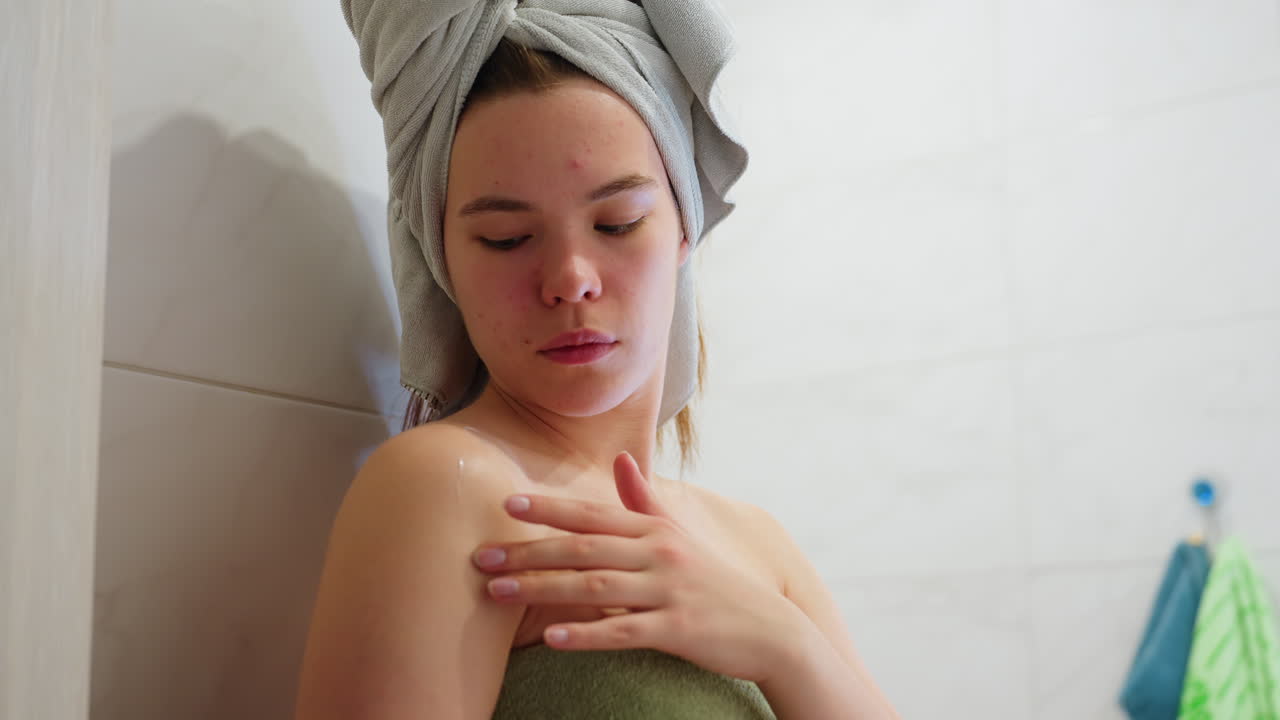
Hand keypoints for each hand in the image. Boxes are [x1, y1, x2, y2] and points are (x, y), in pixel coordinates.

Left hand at [471, 451, 808, 683]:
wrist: (770, 629)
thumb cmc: (716, 583)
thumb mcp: (682, 537)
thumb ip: (645, 502)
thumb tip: (621, 460)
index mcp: (656, 530)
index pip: (593, 514)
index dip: (549, 508)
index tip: (506, 505)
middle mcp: (660, 554)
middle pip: (583, 548)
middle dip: (528, 551)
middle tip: (481, 558)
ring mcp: (669, 591)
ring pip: (594, 587)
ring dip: (541, 589)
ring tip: (497, 593)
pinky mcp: (678, 629)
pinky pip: (623, 631)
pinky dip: (586, 633)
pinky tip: (551, 638)